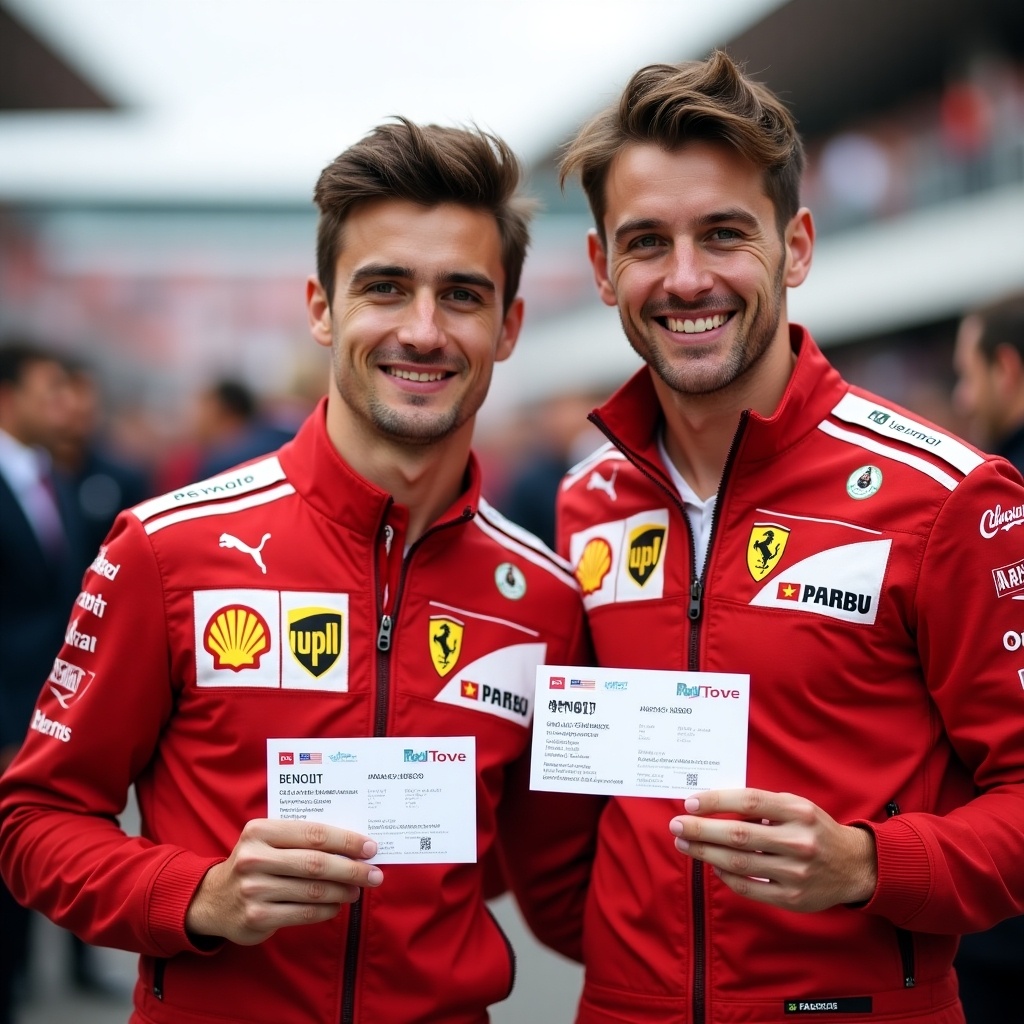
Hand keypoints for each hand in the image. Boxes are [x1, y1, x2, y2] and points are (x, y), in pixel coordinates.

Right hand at [185, 819, 382, 944]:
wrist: (213, 899)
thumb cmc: (255, 863)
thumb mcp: (269, 841)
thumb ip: (302, 838)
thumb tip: (353, 845)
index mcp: (260, 831)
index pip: (314, 833)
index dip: (346, 841)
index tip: (371, 847)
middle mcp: (254, 858)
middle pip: (317, 863)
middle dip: (352, 869)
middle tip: (375, 874)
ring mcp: (253, 889)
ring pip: (313, 890)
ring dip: (342, 891)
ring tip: (357, 890)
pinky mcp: (256, 917)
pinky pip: (303, 913)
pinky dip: (326, 909)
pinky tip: (336, 905)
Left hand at [668, 789, 876, 911]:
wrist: (854, 866)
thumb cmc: (814, 828)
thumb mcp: (795, 806)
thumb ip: (761, 804)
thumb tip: (712, 804)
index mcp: (798, 811)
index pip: (749, 802)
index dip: (716, 801)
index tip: (690, 802)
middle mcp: (799, 841)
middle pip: (739, 835)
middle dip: (701, 830)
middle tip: (676, 826)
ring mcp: (797, 872)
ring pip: (740, 863)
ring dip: (706, 853)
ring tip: (685, 844)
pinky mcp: (793, 898)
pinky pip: (749, 888)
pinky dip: (726, 876)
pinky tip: (713, 865)